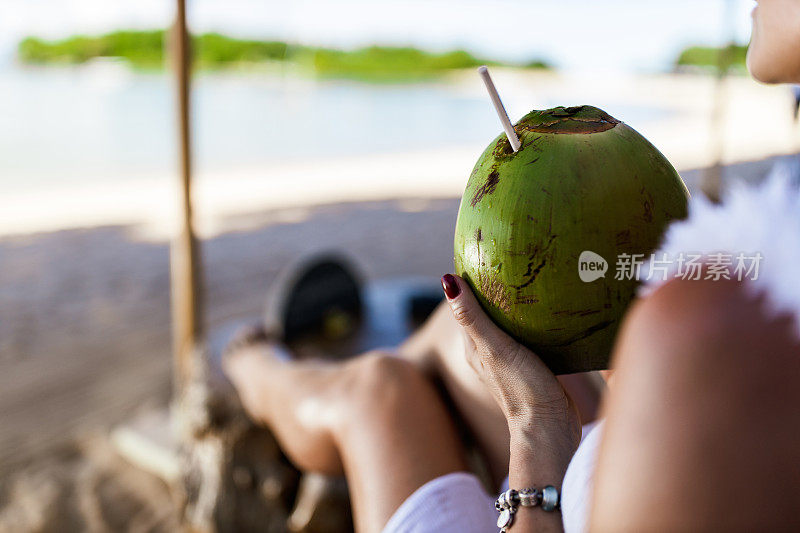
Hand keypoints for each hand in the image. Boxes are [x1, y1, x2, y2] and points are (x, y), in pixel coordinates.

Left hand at [441, 274, 580, 451]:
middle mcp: (489, 351)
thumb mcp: (494, 348)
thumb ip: (472, 317)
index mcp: (474, 345)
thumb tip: (447, 279)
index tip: (484, 250)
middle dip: (497, 286)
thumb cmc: (520, 389)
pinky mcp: (534, 366)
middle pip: (489, 311)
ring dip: (517, 303)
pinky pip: (531, 335)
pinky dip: (535, 319)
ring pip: (511, 323)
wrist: (551, 428)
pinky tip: (551, 309)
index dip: (471, 278)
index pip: (466, 303)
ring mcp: (511, 360)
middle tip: (514, 257)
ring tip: (533, 276)